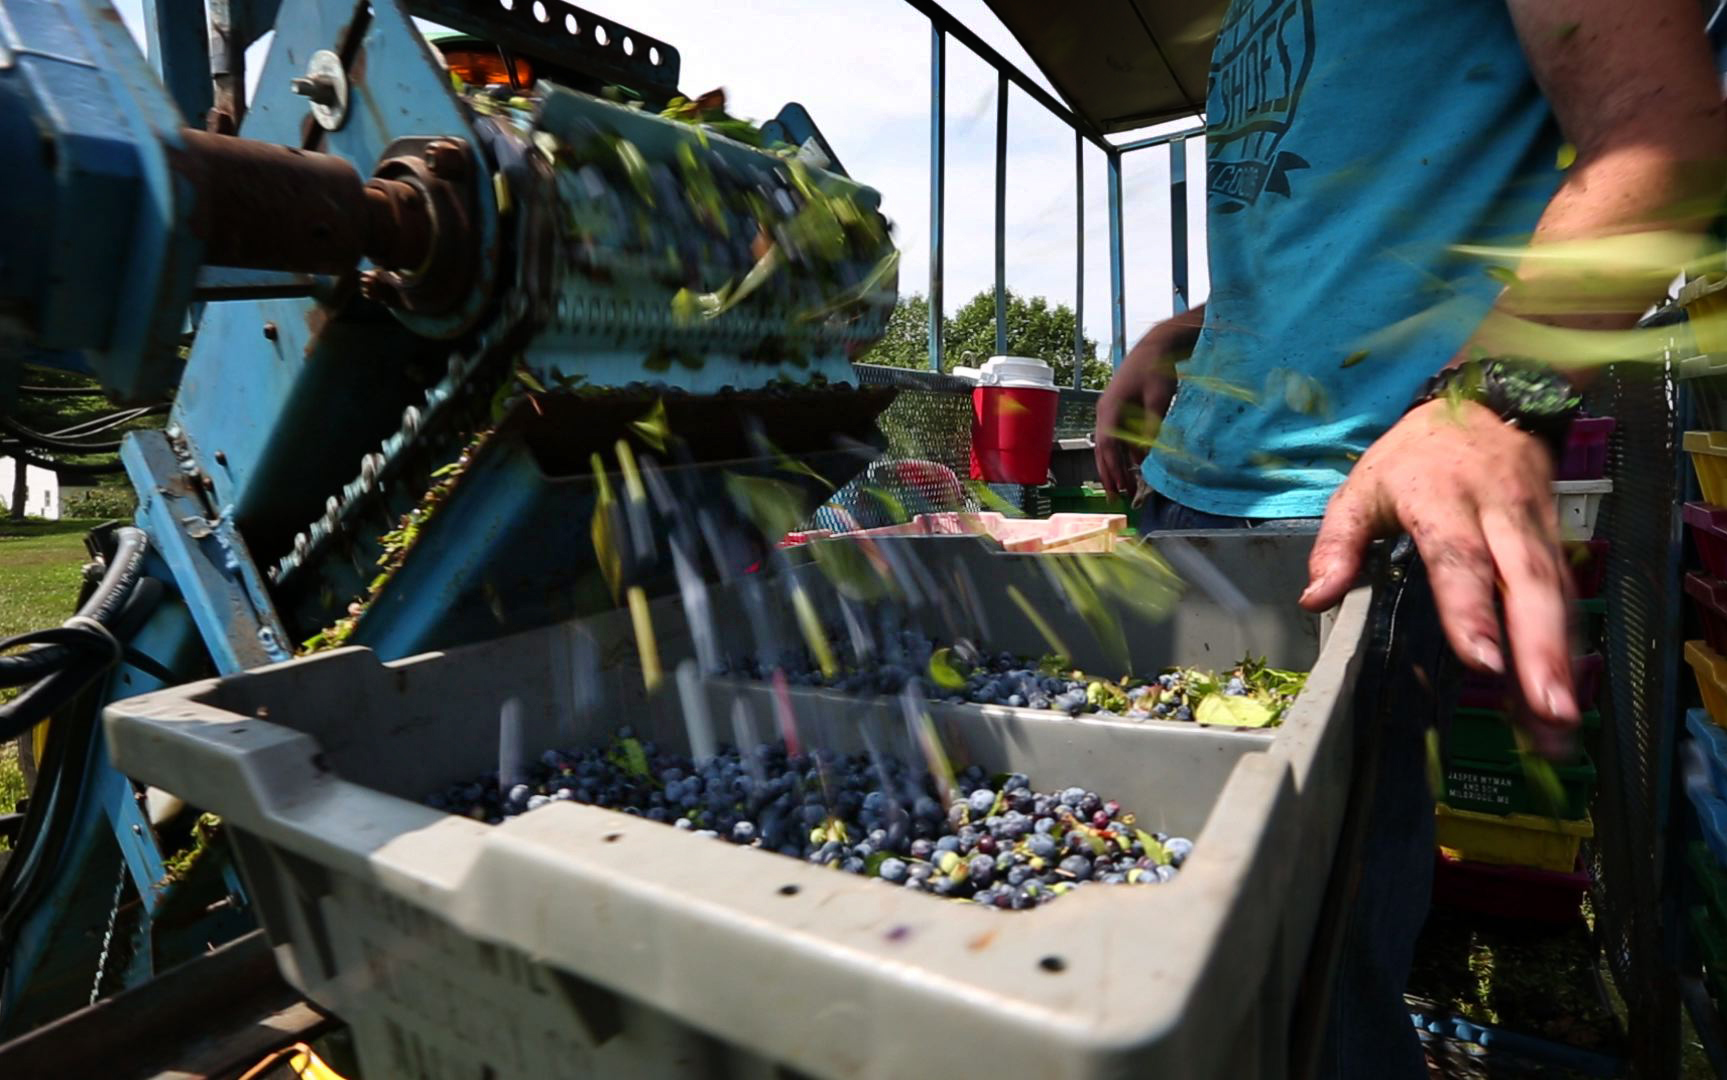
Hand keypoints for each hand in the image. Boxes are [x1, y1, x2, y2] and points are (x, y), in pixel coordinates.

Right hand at [1094, 306, 1203, 497]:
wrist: (1157, 345)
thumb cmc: (1157, 369)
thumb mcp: (1158, 400)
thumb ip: (1150, 428)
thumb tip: (1144, 457)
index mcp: (1110, 410)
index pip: (1108, 447)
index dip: (1112, 470)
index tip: (1118, 489)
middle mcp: (1105, 412)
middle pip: (1103, 449)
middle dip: (1109, 474)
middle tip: (1115, 497)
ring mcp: (1111, 410)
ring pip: (1109, 445)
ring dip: (1115, 465)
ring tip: (1122, 486)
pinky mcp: (1120, 408)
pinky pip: (1117, 436)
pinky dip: (1122, 452)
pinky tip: (1131, 465)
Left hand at [1299, 399, 1578, 750]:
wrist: (1486, 404)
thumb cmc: (1415, 456)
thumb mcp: (1362, 486)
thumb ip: (1338, 542)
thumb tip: (1315, 598)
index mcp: (1443, 499)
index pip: (1459, 558)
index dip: (1473, 608)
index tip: (1483, 660)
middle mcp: (1499, 515)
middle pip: (1527, 582)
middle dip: (1540, 649)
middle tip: (1546, 707)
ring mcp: (1535, 528)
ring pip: (1555, 595)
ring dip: (1559, 661)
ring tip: (1558, 721)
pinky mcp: (1555, 541)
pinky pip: (1565, 597)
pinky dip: (1566, 647)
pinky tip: (1561, 694)